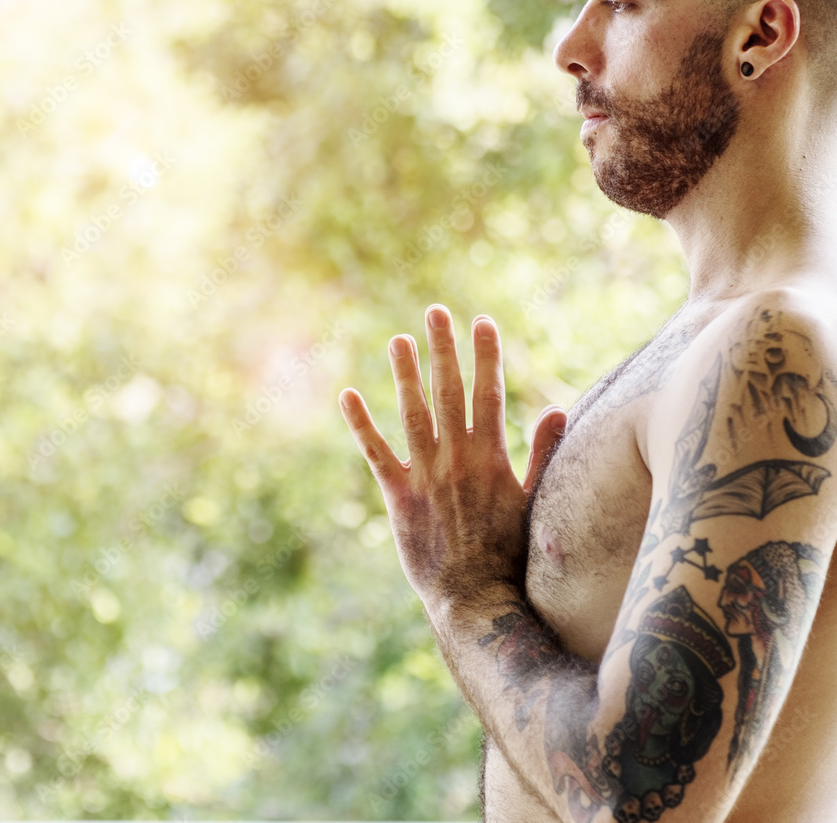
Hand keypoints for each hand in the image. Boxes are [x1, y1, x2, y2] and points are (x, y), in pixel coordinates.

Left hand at [339, 305, 566, 611]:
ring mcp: (426, 476)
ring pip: (413, 413)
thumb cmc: (508, 551)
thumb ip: (544, 454)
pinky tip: (348, 394)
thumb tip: (559, 409)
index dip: (485, 355)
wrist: (474, 597)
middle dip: (443, 349)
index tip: (481, 321)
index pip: (488, 393)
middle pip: (449, 392)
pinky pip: (376, 453)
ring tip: (398, 340)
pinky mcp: (398, 497)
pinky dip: (361, 424)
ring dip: (405, 374)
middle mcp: (457, 459)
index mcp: (491, 457)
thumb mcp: (533, 500)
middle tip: (435, 311)